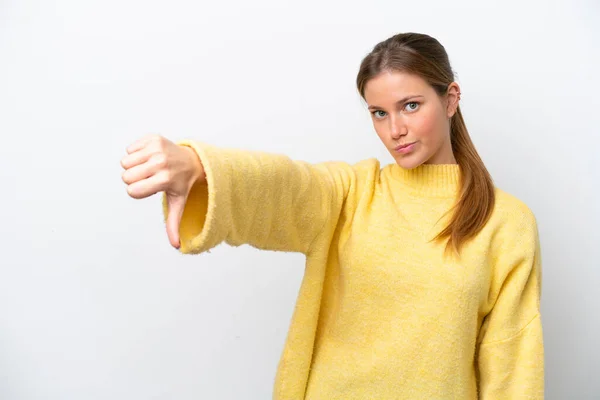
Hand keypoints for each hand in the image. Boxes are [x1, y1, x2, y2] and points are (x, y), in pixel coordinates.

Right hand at [121, 134, 205, 248]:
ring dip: (134, 166)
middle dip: (134, 179)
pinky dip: (136, 153)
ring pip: (125, 162)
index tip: (150, 188)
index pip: (132, 191)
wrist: (192, 160)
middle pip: (126, 176)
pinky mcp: (152, 138)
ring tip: (150, 167)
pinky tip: (150, 156)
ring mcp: (156, 148)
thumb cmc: (181, 184)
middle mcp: (160, 162)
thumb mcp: (178, 204)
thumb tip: (177, 246)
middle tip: (150, 177)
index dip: (137, 192)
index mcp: (164, 180)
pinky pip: (129, 148)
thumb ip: (174, 224)